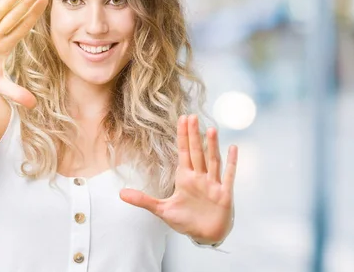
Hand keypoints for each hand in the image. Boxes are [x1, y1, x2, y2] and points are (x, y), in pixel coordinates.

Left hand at [120, 115, 237, 244]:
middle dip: (194, 135)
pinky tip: (233, 148)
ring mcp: (213, 184)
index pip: (184, 152)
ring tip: (211, 129)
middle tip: (192, 116)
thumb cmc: (186, 220)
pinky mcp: (224, 193)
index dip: (183, 136)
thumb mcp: (162, 210)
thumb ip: (143, 200)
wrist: (205, 235)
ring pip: (213, 161)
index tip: (182, 119)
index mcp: (186, 178)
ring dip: (212, 146)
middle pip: (197, 152)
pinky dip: (232, 163)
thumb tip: (120, 194)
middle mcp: (200, 177)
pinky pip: (228, 176)